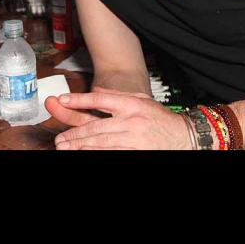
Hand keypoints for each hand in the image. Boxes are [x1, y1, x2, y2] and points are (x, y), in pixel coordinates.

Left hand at [48, 90, 191, 149]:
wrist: (185, 138)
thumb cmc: (161, 119)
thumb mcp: (141, 100)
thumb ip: (117, 95)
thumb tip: (96, 91)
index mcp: (131, 104)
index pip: (100, 99)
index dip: (79, 99)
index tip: (62, 99)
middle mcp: (131, 121)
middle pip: (96, 127)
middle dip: (74, 134)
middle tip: (59, 138)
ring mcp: (133, 140)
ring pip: (100, 143)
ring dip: (80, 146)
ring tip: (65, 147)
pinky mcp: (136, 153)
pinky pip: (111, 154)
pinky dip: (96, 154)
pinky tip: (85, 153)